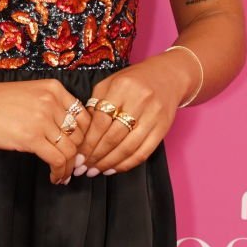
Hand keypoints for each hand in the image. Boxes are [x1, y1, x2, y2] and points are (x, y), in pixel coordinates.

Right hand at [0, 78, 90, 183]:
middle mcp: (52, 101)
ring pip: (70, 149)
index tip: (79, 150)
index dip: (85, 137)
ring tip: (63, 175)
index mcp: (54, 89)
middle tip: (72, 167)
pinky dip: (60, 172)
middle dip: (78, 154)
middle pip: (79, 134)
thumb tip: (67, 135)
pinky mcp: (31, 137)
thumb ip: (51, 108)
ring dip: (69, 167)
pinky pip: (57, 159)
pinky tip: (55, 178)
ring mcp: (42, 119)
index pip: (83, 116)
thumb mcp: (30, 94)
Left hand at [68, 54, 191, 178]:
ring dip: (109, 163)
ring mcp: (154, 116)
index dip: (88, 142)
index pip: (101, 122)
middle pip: (113, 137)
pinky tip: (114, 168)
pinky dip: (127, 164)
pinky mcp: (163, 128)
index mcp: (122, 87)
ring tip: (96, 171)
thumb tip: (81, 134)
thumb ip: (95, 104)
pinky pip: (143, 152)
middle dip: (96, 156)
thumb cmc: (134, 80)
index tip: (78, 156)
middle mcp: (140, 101)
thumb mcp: (111, 83)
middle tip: (83, 168)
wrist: (169, 76)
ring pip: (128, 148)